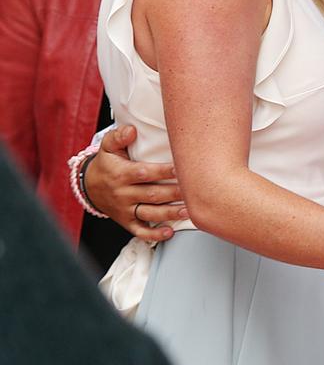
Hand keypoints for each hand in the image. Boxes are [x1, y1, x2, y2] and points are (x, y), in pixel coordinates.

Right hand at [85, 124, 187, 242]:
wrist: (89, 187)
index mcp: (121, 174)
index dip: (163, 172)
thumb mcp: (107, 147)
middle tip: (193, 191)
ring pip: (149, 214)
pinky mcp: (126, 221)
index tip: (181, 168)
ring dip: (169, 214)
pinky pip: (140, 231)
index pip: (143, 173)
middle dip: (173, 193)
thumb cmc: (107, 164)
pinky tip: (169, 232)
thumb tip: (132, 130)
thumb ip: (119, 137)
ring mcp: (125, 209)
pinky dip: (154, 234)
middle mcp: (123, 194)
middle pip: (151, 195)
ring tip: (188, 211)